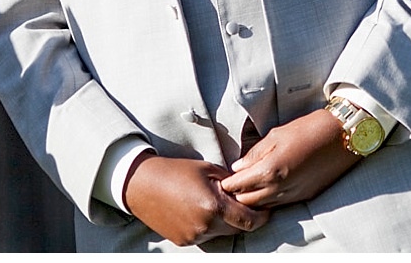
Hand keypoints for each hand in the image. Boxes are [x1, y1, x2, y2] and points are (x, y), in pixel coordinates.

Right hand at [124, 152, 268, 245]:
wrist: (142, 184)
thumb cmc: (176, 171)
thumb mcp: (208, 169)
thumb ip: (231, 183)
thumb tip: (249, 189)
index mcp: (213, 206)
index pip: (249, 221)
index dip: (262, 216)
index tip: (267, 209)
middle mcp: (205, 226)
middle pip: (237, 229)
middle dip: (244, 218)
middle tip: (243, 203)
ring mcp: (193, 236)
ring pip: (222, 233)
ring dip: (225, 222)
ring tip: (216, 203)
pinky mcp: (183, 241)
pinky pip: (206, 236)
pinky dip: (209, 226)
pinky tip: (201, 210)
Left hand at [220, 108, 358, 208]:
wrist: (343, 136)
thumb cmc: (310, 129)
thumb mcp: (277, 134)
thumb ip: (255, 153)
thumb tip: (239, 167)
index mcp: (271, 170)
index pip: (239, 186)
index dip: (228, 183)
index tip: (223, 178)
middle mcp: (280, 188)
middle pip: (248, 201)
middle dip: (237, 193)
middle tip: (232, 183)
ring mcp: (294, 195)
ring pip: (263, 206)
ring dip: (253, 199)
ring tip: (248, 187)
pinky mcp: (305, 197)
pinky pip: (279, 205)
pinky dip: (269, 200)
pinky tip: (267, 189)